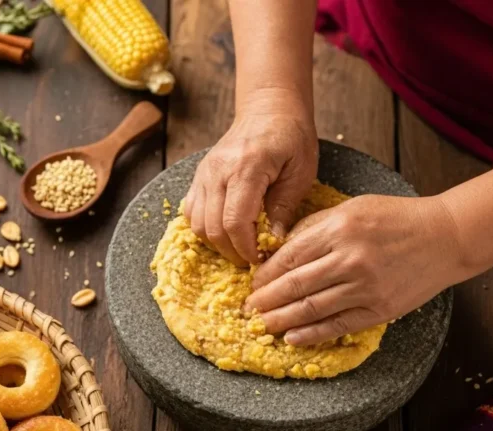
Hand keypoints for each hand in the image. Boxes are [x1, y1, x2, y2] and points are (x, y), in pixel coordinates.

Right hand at [183, 89, 317, 265]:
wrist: (269, 108)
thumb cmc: (291, 137)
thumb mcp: (301, 171)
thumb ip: (285, 207)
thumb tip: (274, 242)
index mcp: (246, 167)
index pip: (235, 221)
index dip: (246, 248)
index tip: (261, 260)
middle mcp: (218, 170)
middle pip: (213, 227)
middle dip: (233, 252)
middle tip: (253, 259)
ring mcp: (204, 173)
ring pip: (197, 224)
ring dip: (218, 243)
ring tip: (241, 247)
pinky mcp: (199, 176)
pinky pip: (191, 212)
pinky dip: (206, 229)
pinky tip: (227, 232)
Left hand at [245, 194, 471, 345]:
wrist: (445, 236)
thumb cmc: (396, 218)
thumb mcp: (352, 208)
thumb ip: (316, 227)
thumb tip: (280, 249)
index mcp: (339, 229)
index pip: (290, 256)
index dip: (266, 274)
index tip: (253, 284)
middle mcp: (349, 259)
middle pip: (295, 285)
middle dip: (266, 300)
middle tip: (248, 309)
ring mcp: (365, 286)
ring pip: (312, 308)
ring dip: (282, 320)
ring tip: (263, 325)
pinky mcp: (379, 308)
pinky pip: (338, 325)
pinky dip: (312, 334)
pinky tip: (293, 337)